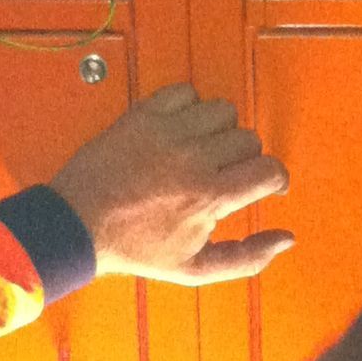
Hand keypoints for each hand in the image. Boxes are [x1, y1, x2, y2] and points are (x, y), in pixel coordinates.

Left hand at [49, 83, 292, 283]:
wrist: (76, 226)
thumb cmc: (133, 247)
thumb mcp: (194, 269)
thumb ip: (247, 257)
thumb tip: (285, 239)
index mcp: (209, 196)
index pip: (270, 169)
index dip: (276, 179)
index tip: (267, 184)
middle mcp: (192, 159)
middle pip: (249, 139)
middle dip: (245, 159)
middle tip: (225, 174)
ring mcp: (167, 133)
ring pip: (223, 110)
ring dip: (220, 129)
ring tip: (204, 148)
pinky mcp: (143, 116)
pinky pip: (185, 91)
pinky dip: (189, 106)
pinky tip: (181, 129)